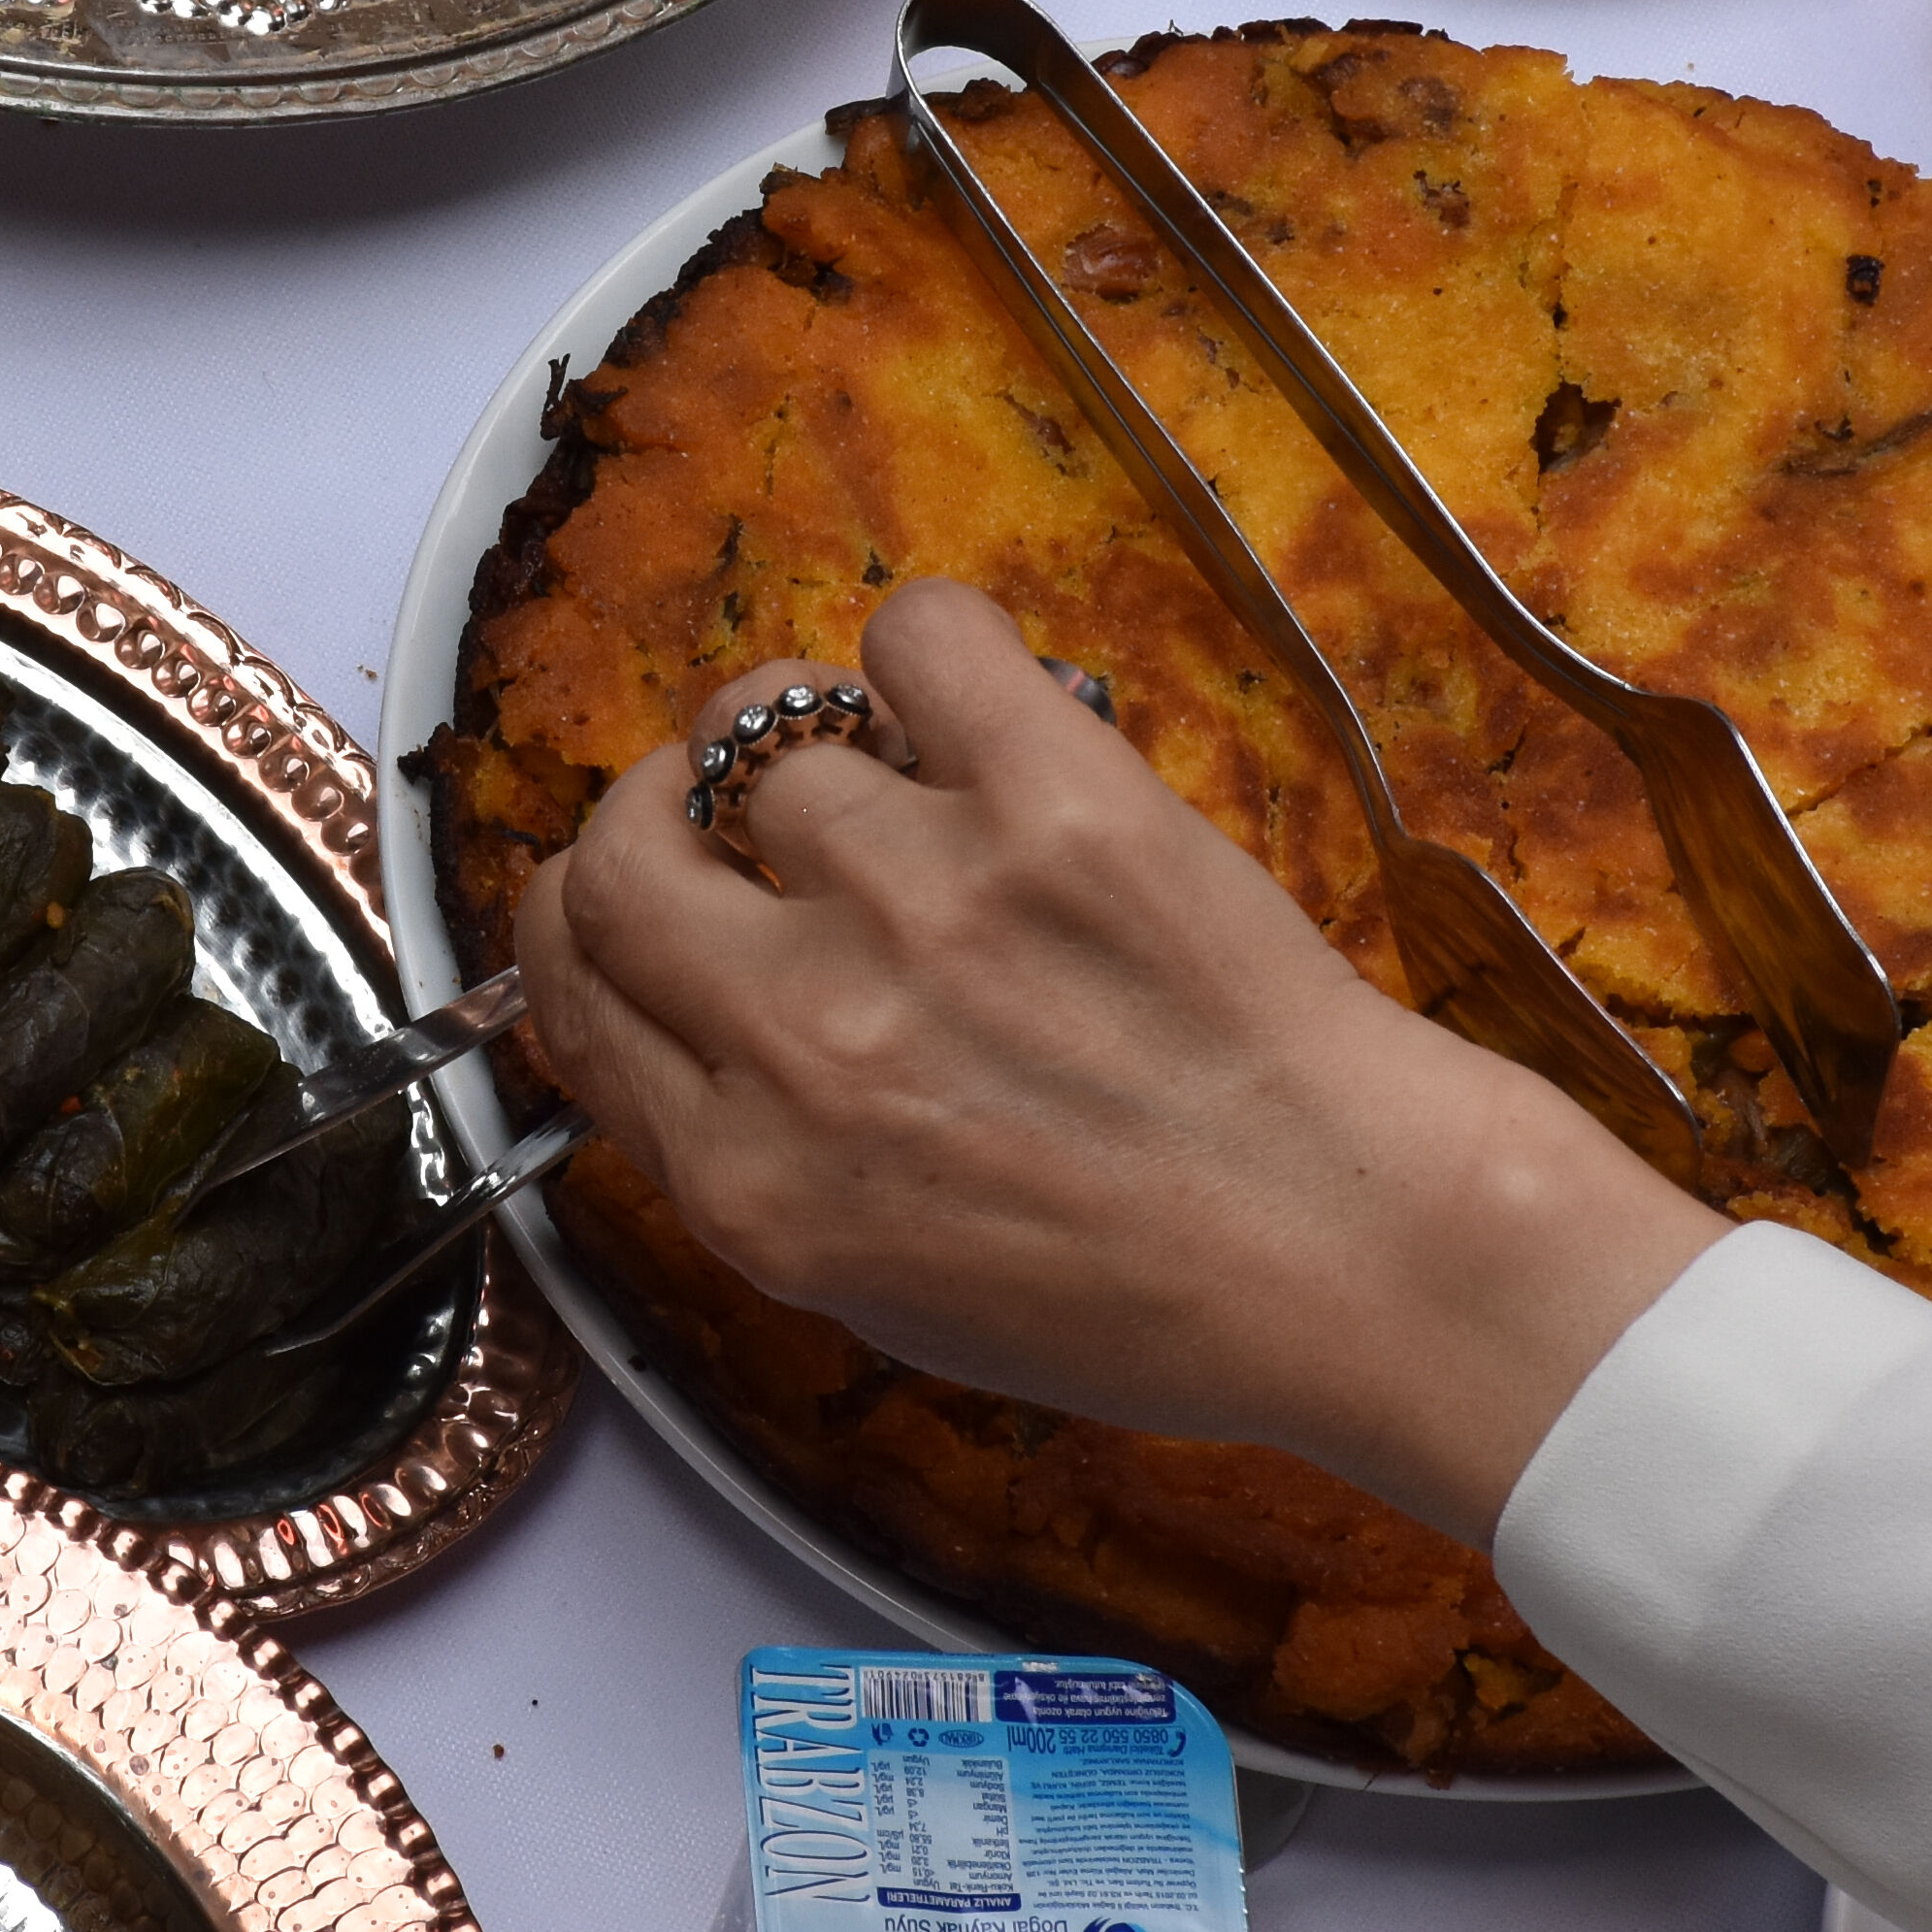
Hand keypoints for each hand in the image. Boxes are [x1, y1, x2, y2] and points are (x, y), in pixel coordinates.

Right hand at [513, 579, 1720, 1544]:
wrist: (1360, 1254)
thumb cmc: (1153, 1297)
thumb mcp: (888, 1290)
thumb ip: (754, 1158)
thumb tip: (676, 1017)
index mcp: (752, 1182)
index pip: (571, 993)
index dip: (584, 927)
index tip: (634, 898)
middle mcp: (803, 1038)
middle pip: (617, 856)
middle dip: (653, 815)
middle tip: (728, 813)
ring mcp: (919, 905)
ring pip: (764, 734)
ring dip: (821, 738)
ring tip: (908, 773)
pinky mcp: (1048, 798)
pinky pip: (914, 634)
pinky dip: (926, 651)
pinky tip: (978, 713)